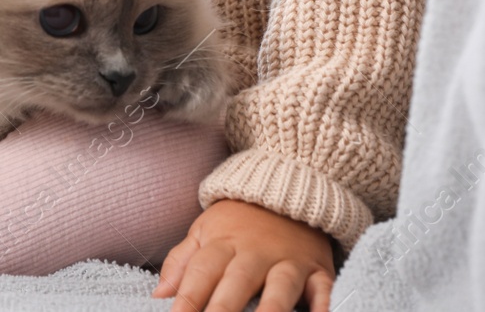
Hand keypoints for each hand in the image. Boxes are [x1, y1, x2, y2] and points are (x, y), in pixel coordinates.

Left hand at [152, 199, 336, 311]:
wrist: (289, 185)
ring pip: (281, 287)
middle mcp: (256, 253)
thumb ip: (182, 263)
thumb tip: (159, 295)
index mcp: (223, 244)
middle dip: (223, 310)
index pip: (201, 273)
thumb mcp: (205, 230)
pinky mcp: (318, 269)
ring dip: (271, 309)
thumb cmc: (239, 220)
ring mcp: (289, 261)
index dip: (187, 299)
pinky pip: (324, 288)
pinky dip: (325, 304)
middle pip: (237, 282)